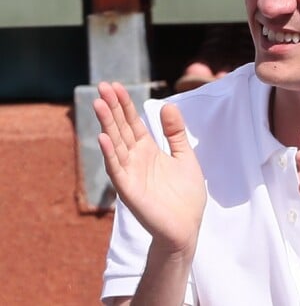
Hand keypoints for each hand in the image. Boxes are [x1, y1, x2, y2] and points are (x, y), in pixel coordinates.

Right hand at [94, 82, 206, 255]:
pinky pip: (117, 169)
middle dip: (112, 108)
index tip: (115, 85)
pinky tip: (103, 137)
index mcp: (148, 150)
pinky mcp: (129, 190)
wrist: (187, 226)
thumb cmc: (185, 194)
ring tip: (99, 104)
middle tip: (102, 86)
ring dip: (107, 124)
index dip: (124, 104)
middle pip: (121, 128)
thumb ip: (175, 132)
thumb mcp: (184, 156)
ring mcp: (130, 173)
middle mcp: (135, 159)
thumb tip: (168, 104)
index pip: (132, 122)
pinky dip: (109, 153)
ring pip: (115, 144)